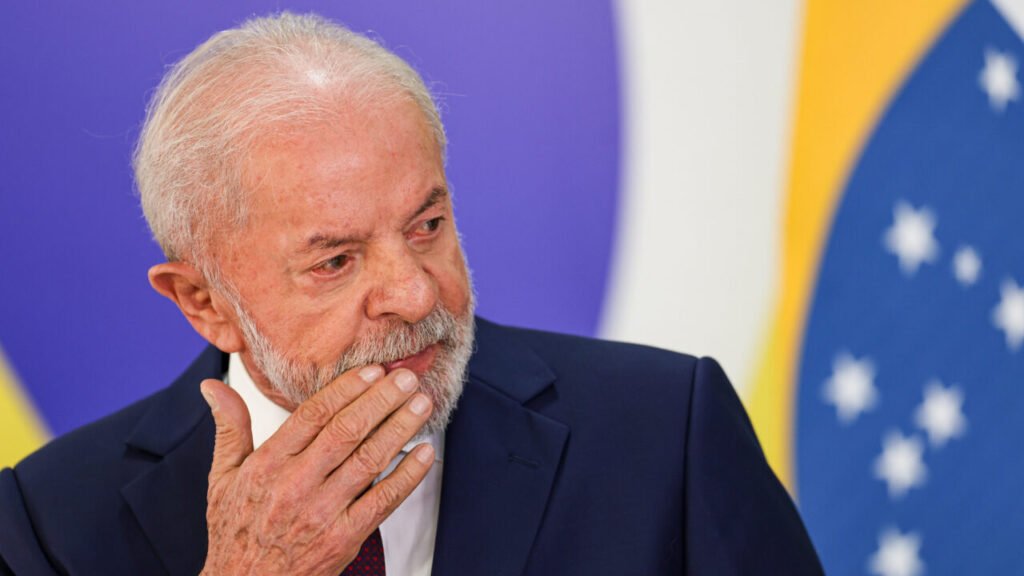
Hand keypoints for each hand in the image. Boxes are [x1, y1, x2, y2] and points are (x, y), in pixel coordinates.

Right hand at [197, 365, 434, 574]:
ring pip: (369, 460)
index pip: (314, 414)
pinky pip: (383, 500)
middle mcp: (295, 485)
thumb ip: (229, 428)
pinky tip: (425, 453)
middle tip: (407, 378)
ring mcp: (322, 512)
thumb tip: (213, 386)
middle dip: (381, 400)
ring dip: (400, 428)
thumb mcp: (222, 478)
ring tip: (421, 404)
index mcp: (268, 465)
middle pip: (346, 431)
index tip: (372, 370)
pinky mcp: (345, 538)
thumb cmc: (236, 531)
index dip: (347, 388)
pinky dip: (408, 475)